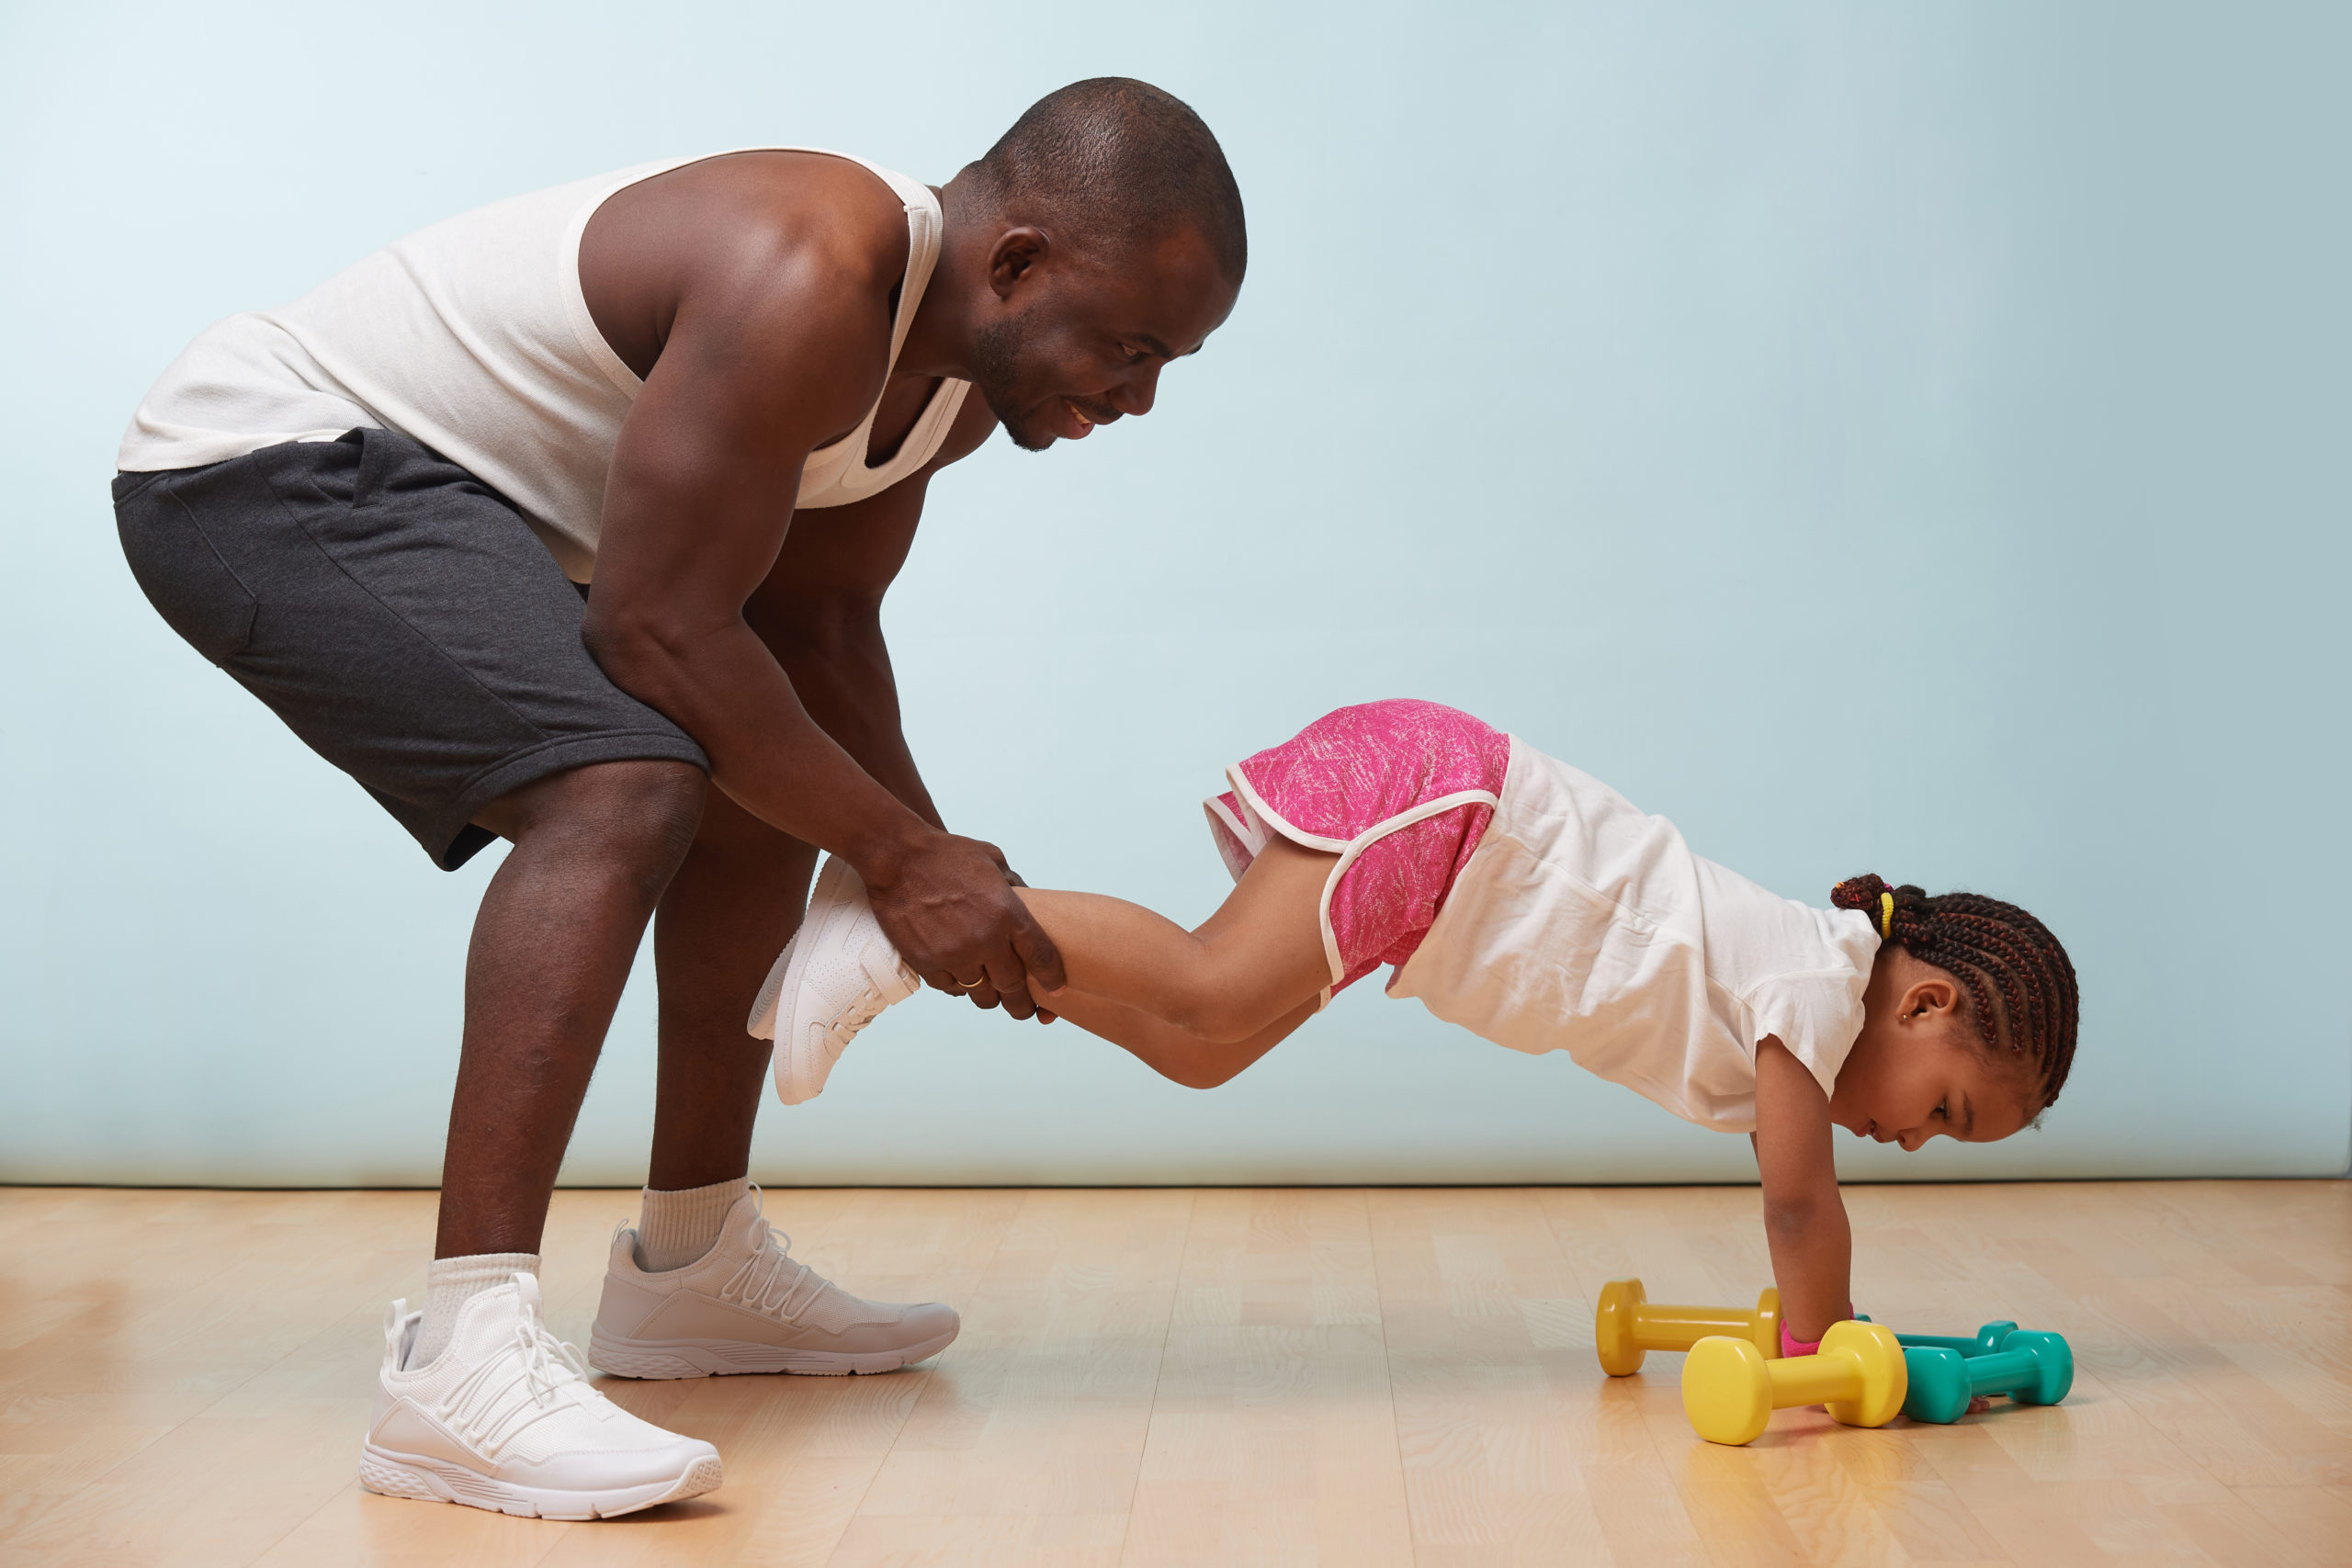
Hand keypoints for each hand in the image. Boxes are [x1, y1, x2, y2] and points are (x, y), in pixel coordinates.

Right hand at [862, 832, 1065, 1021]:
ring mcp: (956, 954)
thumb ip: (1014, 884)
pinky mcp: (928, 963)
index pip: (1041, 958)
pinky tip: (961, 981)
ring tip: (992, 995)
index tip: (1056, 989)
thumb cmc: (948, 854)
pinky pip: (951, 989)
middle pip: (1013, 987)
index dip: (1052, 979)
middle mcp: (986, 939)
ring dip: (990, 997)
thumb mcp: (993, 859)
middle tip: (1025, 1009)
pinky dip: (958, 988)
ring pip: (982, 995)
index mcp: (1008, 914)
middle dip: (1022, 1004)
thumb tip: (1027, 899)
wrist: (899, 858)